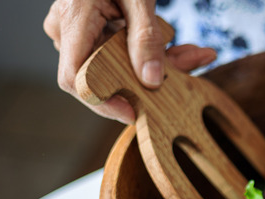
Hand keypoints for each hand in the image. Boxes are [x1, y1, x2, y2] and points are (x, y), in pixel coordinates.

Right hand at [43, 0, 216, 123]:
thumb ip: (146, 38)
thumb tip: (152, 80)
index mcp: (73, 20)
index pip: (76, 79)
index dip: (103, 102)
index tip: (135, 112)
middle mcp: (68, 31)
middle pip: (107, 74)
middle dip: (151, 78)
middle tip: (190, 67)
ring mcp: (79, 33)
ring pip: (120, 65)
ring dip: (161, 64)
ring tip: (196, 54)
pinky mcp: (94, 33)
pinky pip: (123, 53)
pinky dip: (154, 53)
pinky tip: (186, 51)